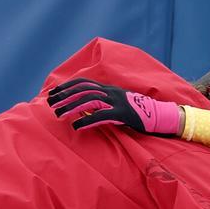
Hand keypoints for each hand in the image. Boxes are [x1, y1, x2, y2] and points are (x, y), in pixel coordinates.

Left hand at [46, 78, 181, 135]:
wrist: (158, 115)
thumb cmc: (137, 113)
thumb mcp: (117, 104)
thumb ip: (103, 104)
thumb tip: (84, 108)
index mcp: (109, 89)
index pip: (84, 83)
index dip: (67, 86)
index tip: (54, 92)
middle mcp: (111, 92)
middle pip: (83, 90)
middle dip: (65, 96)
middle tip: (50, 103)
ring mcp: (117, 102)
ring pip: (89, 101)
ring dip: (71, 108)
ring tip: (59, 114)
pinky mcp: (122, 114)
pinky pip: (101, 116)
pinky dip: (87, 120)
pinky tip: (76, 126)